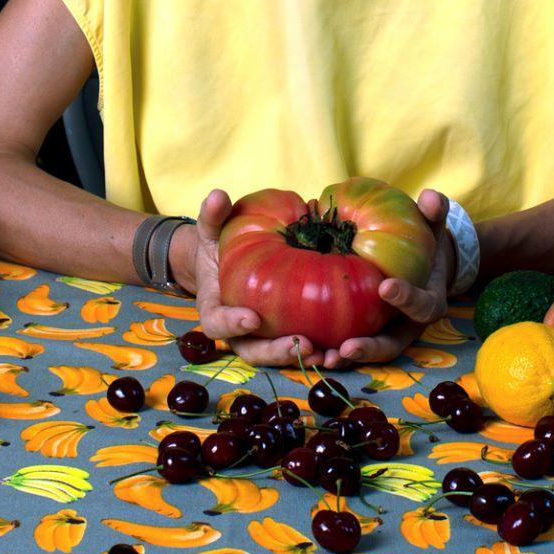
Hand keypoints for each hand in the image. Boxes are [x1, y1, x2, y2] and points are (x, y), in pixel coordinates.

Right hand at [190, 188, 318, 366]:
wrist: (229, 262)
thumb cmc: (220, 246)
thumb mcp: (212, 230)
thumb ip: (212, 217)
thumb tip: (216, 196)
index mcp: (214, 308)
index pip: (217, 323)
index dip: (231, 324)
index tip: (252, 318)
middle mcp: (237, 330)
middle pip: (251, 350)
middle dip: (275, 352)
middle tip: (301, 343)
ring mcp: (261, 337)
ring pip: (277, 356)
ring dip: (301, 357)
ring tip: (326, 353)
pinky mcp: (283, 335)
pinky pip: (299, 348)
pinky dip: (319, 351)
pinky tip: (341, 347)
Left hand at [315, 188, 453, 368]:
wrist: (422, 265)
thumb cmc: (424, 244)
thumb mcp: (432, 228)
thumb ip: (434, 213)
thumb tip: (431, 196)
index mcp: (428, 302)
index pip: (421, 306)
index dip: (406, 298)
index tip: (386, 287)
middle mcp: (408, 326)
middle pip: (392, 344)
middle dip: (370, 348)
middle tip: (346, 347)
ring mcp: (386, 333)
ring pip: (367, 352)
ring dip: (345, 358)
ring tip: (321, 358)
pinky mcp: (366, 333)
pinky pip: (349, 346)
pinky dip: (331, 350)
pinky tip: (305, 348)